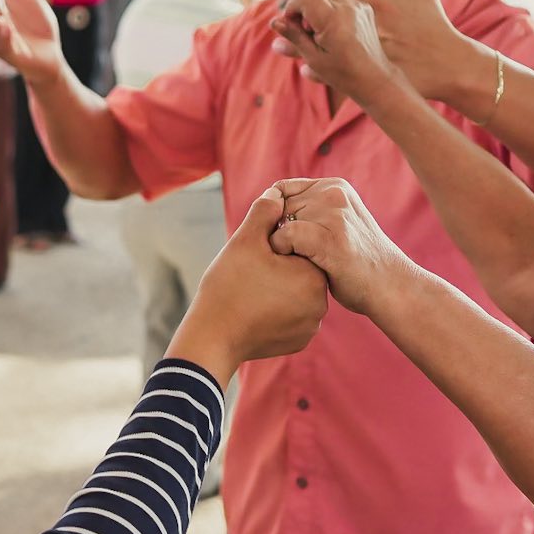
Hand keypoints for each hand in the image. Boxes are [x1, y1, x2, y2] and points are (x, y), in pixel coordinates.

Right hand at [168, 189, 327, 385]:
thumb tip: (277, 192)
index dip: (277, 245)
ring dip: (280, 287)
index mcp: (313, 275)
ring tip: (253, 290)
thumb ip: (265, 211)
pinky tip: (257, 308)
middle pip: (302, 271)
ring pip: (297, 294)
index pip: (302, 247)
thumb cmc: (227, 287)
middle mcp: (321, 303)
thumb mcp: (245, 240)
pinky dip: (279, 310)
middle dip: (280, 267)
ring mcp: (311, 326)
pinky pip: (293, 316)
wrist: (212, 337)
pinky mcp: (300, 341)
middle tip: (253, 272)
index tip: (257, 254)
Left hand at [264, 177, 406, 318]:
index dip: (274, 217)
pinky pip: (286, 236)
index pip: (281, 190)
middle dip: (276, 232)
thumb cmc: (356, 262)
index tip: (285, 241)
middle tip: (292, 256)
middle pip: (278, 207)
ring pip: (279, 221)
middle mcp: (333, 193)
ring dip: (280, 245)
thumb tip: (266, 206)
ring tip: (298, 262)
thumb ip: (310, 211)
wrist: (390, 286)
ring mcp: (333, 213)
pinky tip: (297, 266)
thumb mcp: (337, 223)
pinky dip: (283, 252)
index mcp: (335, 186)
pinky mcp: (329, 237)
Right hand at [269, 0, 406, 110]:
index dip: (291, 9)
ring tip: (316, 35)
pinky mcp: (365, 8)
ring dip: (316, 11)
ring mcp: (358, 6)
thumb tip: (274, 22)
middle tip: (300, 33)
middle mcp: (347, 6)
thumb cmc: (342, 73)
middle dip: (303, 11)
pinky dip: (330, 12)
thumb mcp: (312, 57)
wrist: (374, 79)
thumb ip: (293, 36)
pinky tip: (330, 32)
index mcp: (332, 18)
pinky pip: (340, 2)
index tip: (288, 25)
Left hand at [291, 0, 493, 116]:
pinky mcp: (372, 73)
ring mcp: (369, 52)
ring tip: (279, 43)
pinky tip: (304, 68)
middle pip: (327, 18)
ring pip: (328, 48)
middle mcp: (370, 28)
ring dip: (302, 45)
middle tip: (279, 7)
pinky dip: (321, 71)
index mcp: (379, 6)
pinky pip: (340, 72)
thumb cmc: (436, 26)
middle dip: (301, 12)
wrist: (451, 66)